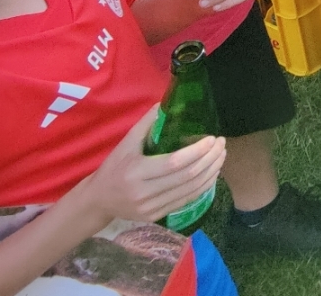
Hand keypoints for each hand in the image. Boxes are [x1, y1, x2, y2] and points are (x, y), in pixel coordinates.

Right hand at [77, 107, 224, 223]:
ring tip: (221, 156)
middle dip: (210, 159)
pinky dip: (203, 187)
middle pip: (187, 177)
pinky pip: (186, 201)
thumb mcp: (125, 143)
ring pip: (190, 190)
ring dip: (211, 172)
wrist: (98, 201)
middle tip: (222, 144)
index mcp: (136, 172)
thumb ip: (145, 124)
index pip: (174, 162)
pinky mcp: (156, 217)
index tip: (212, 139)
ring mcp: (151, 208)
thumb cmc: (113, 167)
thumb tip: (164, 103)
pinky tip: (212, 174)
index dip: (197, 151)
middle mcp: (144, 193)